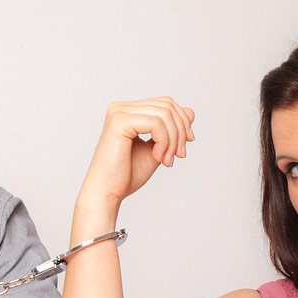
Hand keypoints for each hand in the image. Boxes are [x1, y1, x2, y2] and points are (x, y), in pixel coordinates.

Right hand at [77, 97, 194, 212]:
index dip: (182, 122)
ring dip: (173, 140)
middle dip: (180, 131)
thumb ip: (171, 130)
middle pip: (167, 105)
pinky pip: (156, 123)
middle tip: (179, 155)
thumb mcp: (158, 148)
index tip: (184, 148)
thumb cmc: (127, 175)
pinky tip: (157, 158)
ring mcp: (119, 113)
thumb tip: (190, 111)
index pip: (165, 103)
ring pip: (164, 114)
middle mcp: (121, 108)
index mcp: (127, 112)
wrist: (107, 193)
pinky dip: (164, 142)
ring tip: (167, 160)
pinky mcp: (119, 122)